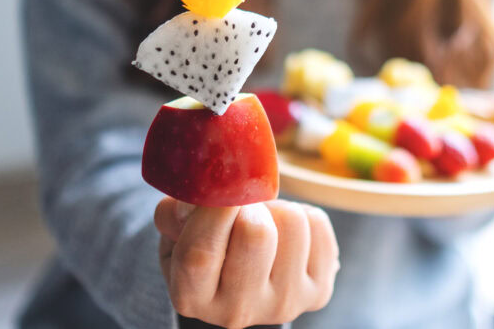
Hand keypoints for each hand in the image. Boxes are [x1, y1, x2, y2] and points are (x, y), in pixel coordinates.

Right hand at [154, 198, 339, 328]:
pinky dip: (304, 214)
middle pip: (256, 234)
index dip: (215, 208)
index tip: (223, 182)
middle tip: (244, 205)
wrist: (241, 281)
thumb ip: (176, 210)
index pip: (201, 252)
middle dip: (251, 204)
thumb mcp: (175, 232)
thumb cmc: (205, 246)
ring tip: (265, 220)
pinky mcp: (318, 291)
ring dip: (278, 207)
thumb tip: (208, 185)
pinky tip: (286, 233)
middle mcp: (237, 311)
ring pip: (292, 222)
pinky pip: (318, 224)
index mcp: (192, 297)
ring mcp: (283, 304)